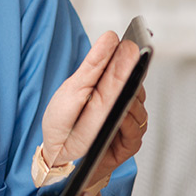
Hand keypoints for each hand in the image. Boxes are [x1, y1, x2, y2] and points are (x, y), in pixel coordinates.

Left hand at [38, 32, 147, 182]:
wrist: (56, 158)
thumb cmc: (64, 124)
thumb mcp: (73, 89)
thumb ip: (93, 65)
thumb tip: (111, 37)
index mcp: (111, 86)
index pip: (127, 65)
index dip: (131, 53)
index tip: (131, 41)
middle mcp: (124, 102)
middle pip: (135, 83)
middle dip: (132, 71)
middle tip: (133, 56)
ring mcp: (128, 122)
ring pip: (138, 106)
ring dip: (130, 99)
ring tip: (122, 92)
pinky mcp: (129, 142)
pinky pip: (135, 129)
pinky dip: (128, 122)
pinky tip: (120, 115)